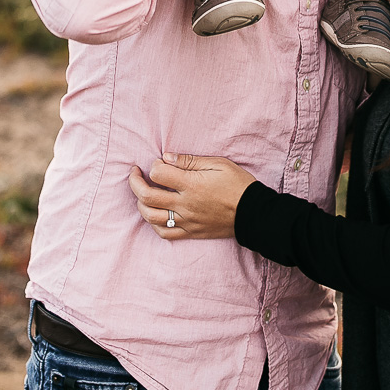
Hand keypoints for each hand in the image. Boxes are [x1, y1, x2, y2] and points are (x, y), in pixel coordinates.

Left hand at [128, 153, 254, 240]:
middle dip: (135, 182)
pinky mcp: (190, 233)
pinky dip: (153, 223)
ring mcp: (186, 221)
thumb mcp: (218, 163)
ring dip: (140, 203)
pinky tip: (154, 214)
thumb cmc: (238, 184)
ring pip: (150, 216)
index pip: (158, 174)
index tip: (160, 161)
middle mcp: (185, 205)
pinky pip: (164, 232)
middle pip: (147, 196)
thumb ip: (190, 161)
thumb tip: (167, 157)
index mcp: (192, 185)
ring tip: (142, 193)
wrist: (253, 214)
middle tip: (135, 172)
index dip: (154, 164)